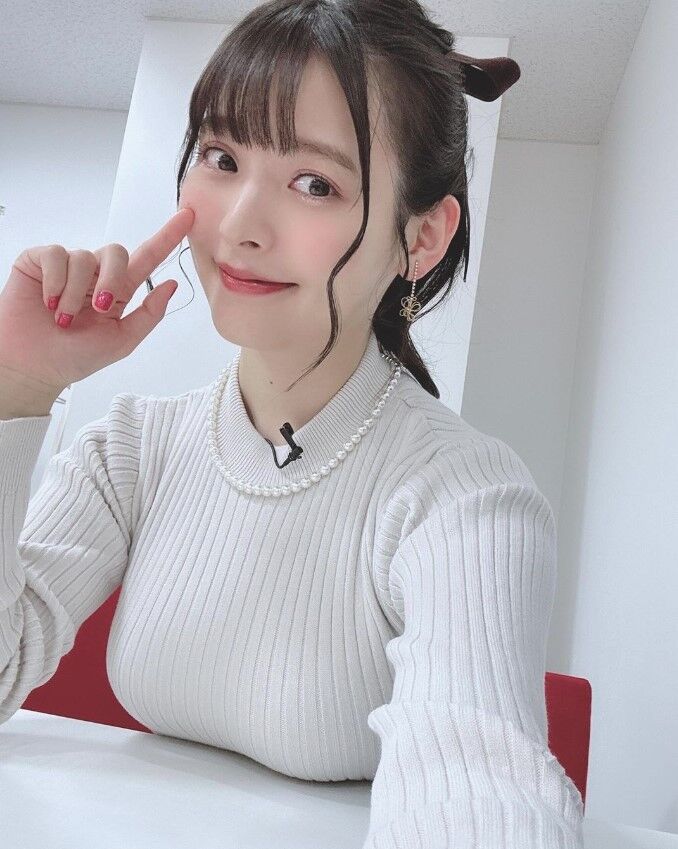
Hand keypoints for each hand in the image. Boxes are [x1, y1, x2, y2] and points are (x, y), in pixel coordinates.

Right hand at [0, 208, 194, 395]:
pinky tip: (49, 301)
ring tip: (64, 317)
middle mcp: (96, 274)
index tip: (189, 216)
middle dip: (111, 279)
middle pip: (117, 251)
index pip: (148, 257)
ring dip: (76, 293)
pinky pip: (56, 254)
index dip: (168, 236)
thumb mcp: (122, 340)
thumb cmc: (75, 357)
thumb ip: (150, 313)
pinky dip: (55, 281)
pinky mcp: (40, 261)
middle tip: (100, 308)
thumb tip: (172, 284)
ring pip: (84, 256)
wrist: (34, 366)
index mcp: (120, 290)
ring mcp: (68, 266)